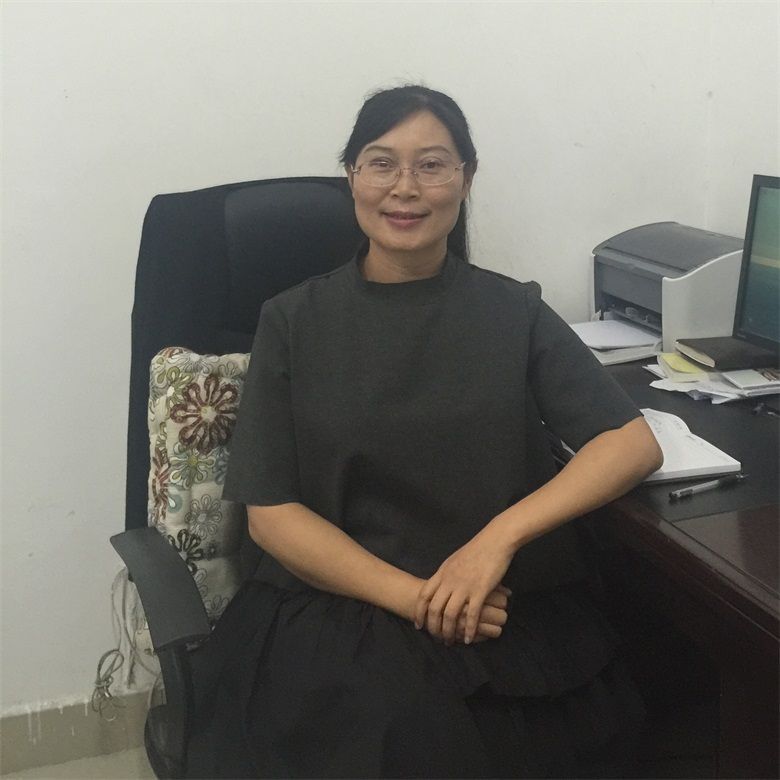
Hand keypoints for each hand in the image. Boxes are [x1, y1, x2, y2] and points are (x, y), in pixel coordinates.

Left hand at [414, 526, 513, 644]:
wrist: (495, 541)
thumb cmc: (476, 550)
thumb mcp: (454, 560)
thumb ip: (446, 574)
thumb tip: (439, 585)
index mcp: (443, 573)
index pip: (424, 595)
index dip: (419, 612)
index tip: (419, 624)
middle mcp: (450, 580)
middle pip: (434, 608)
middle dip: (433, 627)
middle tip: (436, 637)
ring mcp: (465, 586)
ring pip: (451, 614)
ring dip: (449, 631)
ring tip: (451, 641)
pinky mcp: (480, 590)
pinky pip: (472, 614)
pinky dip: (470, 629)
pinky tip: (469, 639)